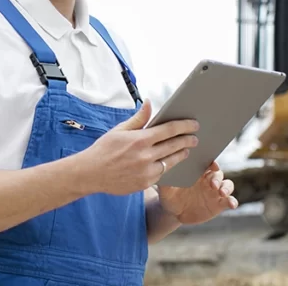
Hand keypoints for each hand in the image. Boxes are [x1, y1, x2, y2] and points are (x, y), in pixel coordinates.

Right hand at [73, 99, 199, 195]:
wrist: (91, 173)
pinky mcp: (145, 183)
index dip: (184, 126)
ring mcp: (146, 171)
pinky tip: (170, 162)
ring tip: (186, 150)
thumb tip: (149, 103)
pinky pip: (162, 173)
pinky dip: (168, 166)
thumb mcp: (119, 130)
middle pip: (174, 145)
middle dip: (188, 140)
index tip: (194, 124)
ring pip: (171, 161)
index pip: (169, 130)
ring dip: (181, 154)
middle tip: (195, 137)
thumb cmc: (104, 149)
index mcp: (140, 139)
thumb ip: (138, 118)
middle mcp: (145, 156)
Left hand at [157, 161, 237, 224]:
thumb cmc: (169, 196)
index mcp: (197, 172)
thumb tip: (162, 169)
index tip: (212, 165)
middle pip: (218, 174)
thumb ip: (165, 180)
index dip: (212, 163)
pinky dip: (232, 201)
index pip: (207, 163)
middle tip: (212, 184)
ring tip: (221, 192)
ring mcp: (215, 192)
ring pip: (227, 185)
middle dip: (217, 177)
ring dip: (227, 187)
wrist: (173, 213)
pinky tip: (232, 204)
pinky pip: (229, 201)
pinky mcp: (218, 204)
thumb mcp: (165, 189)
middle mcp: (208, 180)